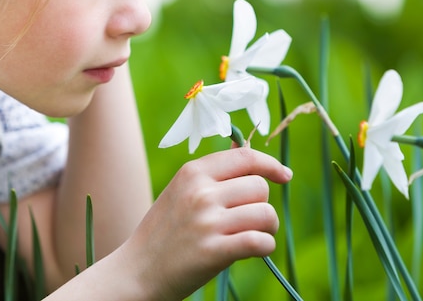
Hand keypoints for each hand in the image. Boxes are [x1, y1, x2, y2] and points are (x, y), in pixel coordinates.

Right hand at [120, 147, 292, 299]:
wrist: (137, 270)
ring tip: (253, 235)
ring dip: (267, 227)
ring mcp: (207, 222)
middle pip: (259, 187)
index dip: (270, 165)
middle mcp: (201, 192)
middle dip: (262, 203)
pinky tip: (255, 249)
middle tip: (250, 219)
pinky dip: (265, 246)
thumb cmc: (164, 230)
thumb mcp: (181, 190)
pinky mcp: (214, 251)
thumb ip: (213, 173)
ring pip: (265, 213)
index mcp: (192, 172)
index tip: (284, 175)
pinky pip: (261, 241)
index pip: (245, 156)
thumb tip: (247, 151)